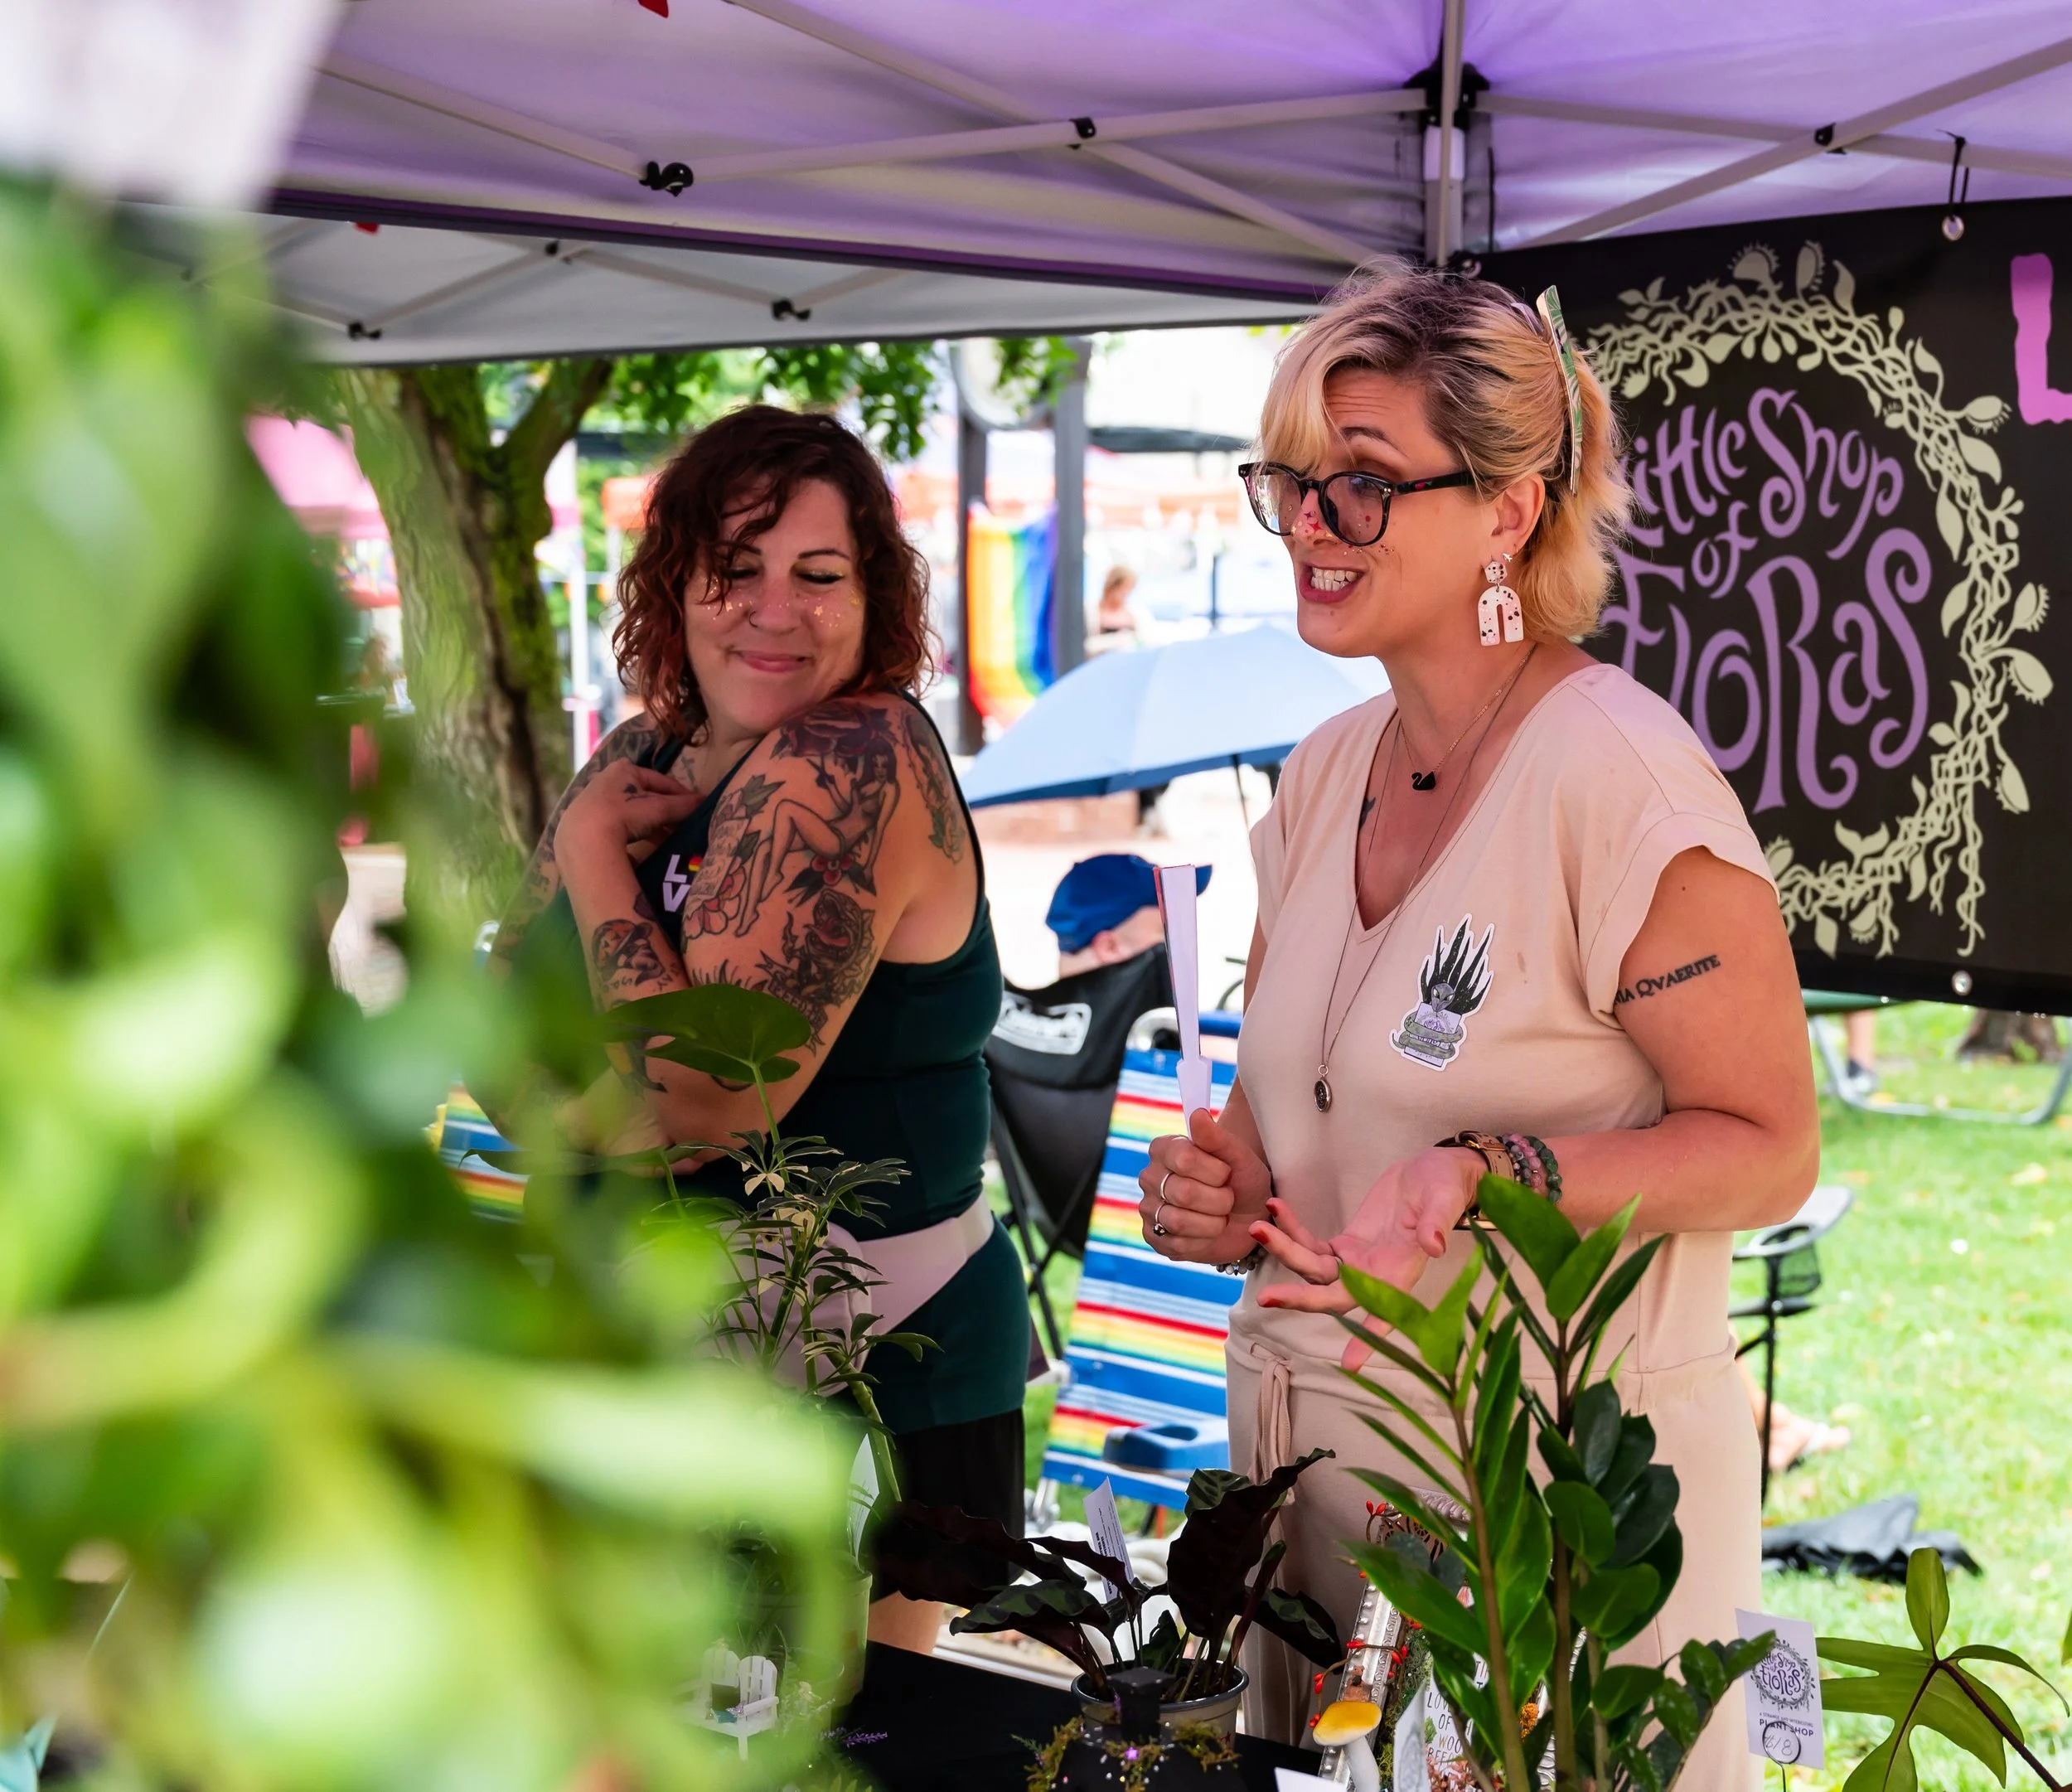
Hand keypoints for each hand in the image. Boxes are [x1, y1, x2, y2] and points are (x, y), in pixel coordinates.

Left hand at [556, 764, 701, 863]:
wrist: (584, 837)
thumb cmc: (624, 813)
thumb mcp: (658, 809)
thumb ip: (682, 805)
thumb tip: (705, 801)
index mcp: (624, 769)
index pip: (661, 781)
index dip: (681, 795)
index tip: (696, 807)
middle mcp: (607, 779)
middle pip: (646, 796)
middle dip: (665, 812)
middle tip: (682, 825)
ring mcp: (593, 800)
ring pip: (631, 811)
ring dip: (650, 824)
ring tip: (666, 839)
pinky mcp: (585, 821)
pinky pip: (617, 823)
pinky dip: (633, 832)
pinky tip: (642, 847)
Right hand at [1137, 1107, 1270, 1263]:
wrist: (1249, 1217)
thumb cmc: (1242, 1181)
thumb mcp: (1239, 1157)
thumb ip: (1217, 1137)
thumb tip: (1197, 1115)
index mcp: (1165, 1149)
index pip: (1184, 1159)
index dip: (1215, 1171)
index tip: (1226, 1173)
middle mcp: (1150, 1176)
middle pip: (1183, 1193)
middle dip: (1219, 1200)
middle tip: (1227, 1198)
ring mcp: (1149, 1208)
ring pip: (1179, 1221)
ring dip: (1213, 1222)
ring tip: (1220, 1215)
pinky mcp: (1154, 1237)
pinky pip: (1177, 1244)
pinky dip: (1203, 1240)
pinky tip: (1209, 1232)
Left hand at [1253, 1147, 1479, 1367]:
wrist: (1436, 1171)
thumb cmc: (1447, 1187)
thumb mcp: (1445, 1199)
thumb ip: (1437, 1223)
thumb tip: (1435, 1246)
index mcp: (1402, 1273)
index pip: (1385, 1312)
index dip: (1369, 1339)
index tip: (1350, 1365)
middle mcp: (1376, 1275)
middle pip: (1332, 1295)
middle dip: (1299, 1298)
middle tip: (1265, 1298)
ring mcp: (1358, 1261)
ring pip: (1314, 1268)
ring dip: (1284, 1252)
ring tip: (1258, 1227)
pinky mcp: (1346, 1244)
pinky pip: (1311, 1243)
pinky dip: (1291, 1229)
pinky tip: (1275, 1209)